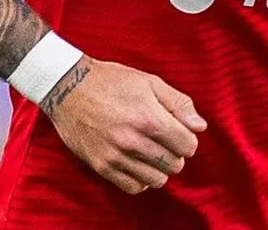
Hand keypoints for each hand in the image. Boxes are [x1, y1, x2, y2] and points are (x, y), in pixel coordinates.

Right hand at [41, 56, 207, 194]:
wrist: (68, 87)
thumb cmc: (112, 81)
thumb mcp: (150, 82)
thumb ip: (179, 104)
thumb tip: (200, 127)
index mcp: (149, 118)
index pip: (187, 146)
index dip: (188, 139)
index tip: (179, 131)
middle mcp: (133, 141)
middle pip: (174, 165)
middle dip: (175, 153)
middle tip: (164, 140)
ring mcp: (116, 157)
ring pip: (156, 180)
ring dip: (160, 168)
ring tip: (152, 152)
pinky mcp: (101, 166)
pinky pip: (133, 187)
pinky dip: (141, 179)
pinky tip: (138, 163)